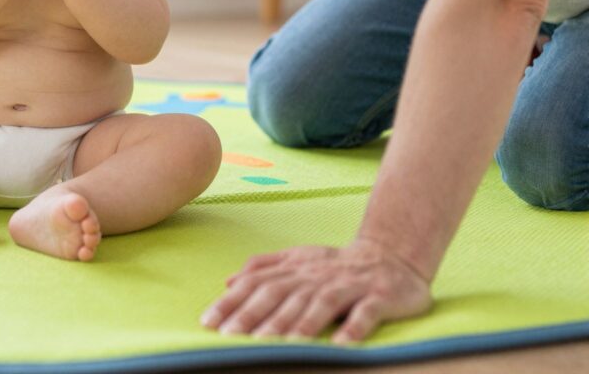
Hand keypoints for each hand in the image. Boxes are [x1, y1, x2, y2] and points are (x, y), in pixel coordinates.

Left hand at [201, 238, 431, 342]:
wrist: (392, 255)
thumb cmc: (336, 265)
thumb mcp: (298, 259)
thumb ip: (263, 267)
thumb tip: (228, 280)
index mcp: (295, 268)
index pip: (257, 284)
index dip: (231, 303)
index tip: (208, 322)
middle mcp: (317, 276)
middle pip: (282, 295)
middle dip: (254, 317)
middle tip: (230, 339)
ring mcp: (349, 286)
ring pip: (320, 304)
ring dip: (298, 325)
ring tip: (277, 345)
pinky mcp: (380, 296)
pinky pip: (366, 313)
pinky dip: (354, 329)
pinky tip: (342, 346)